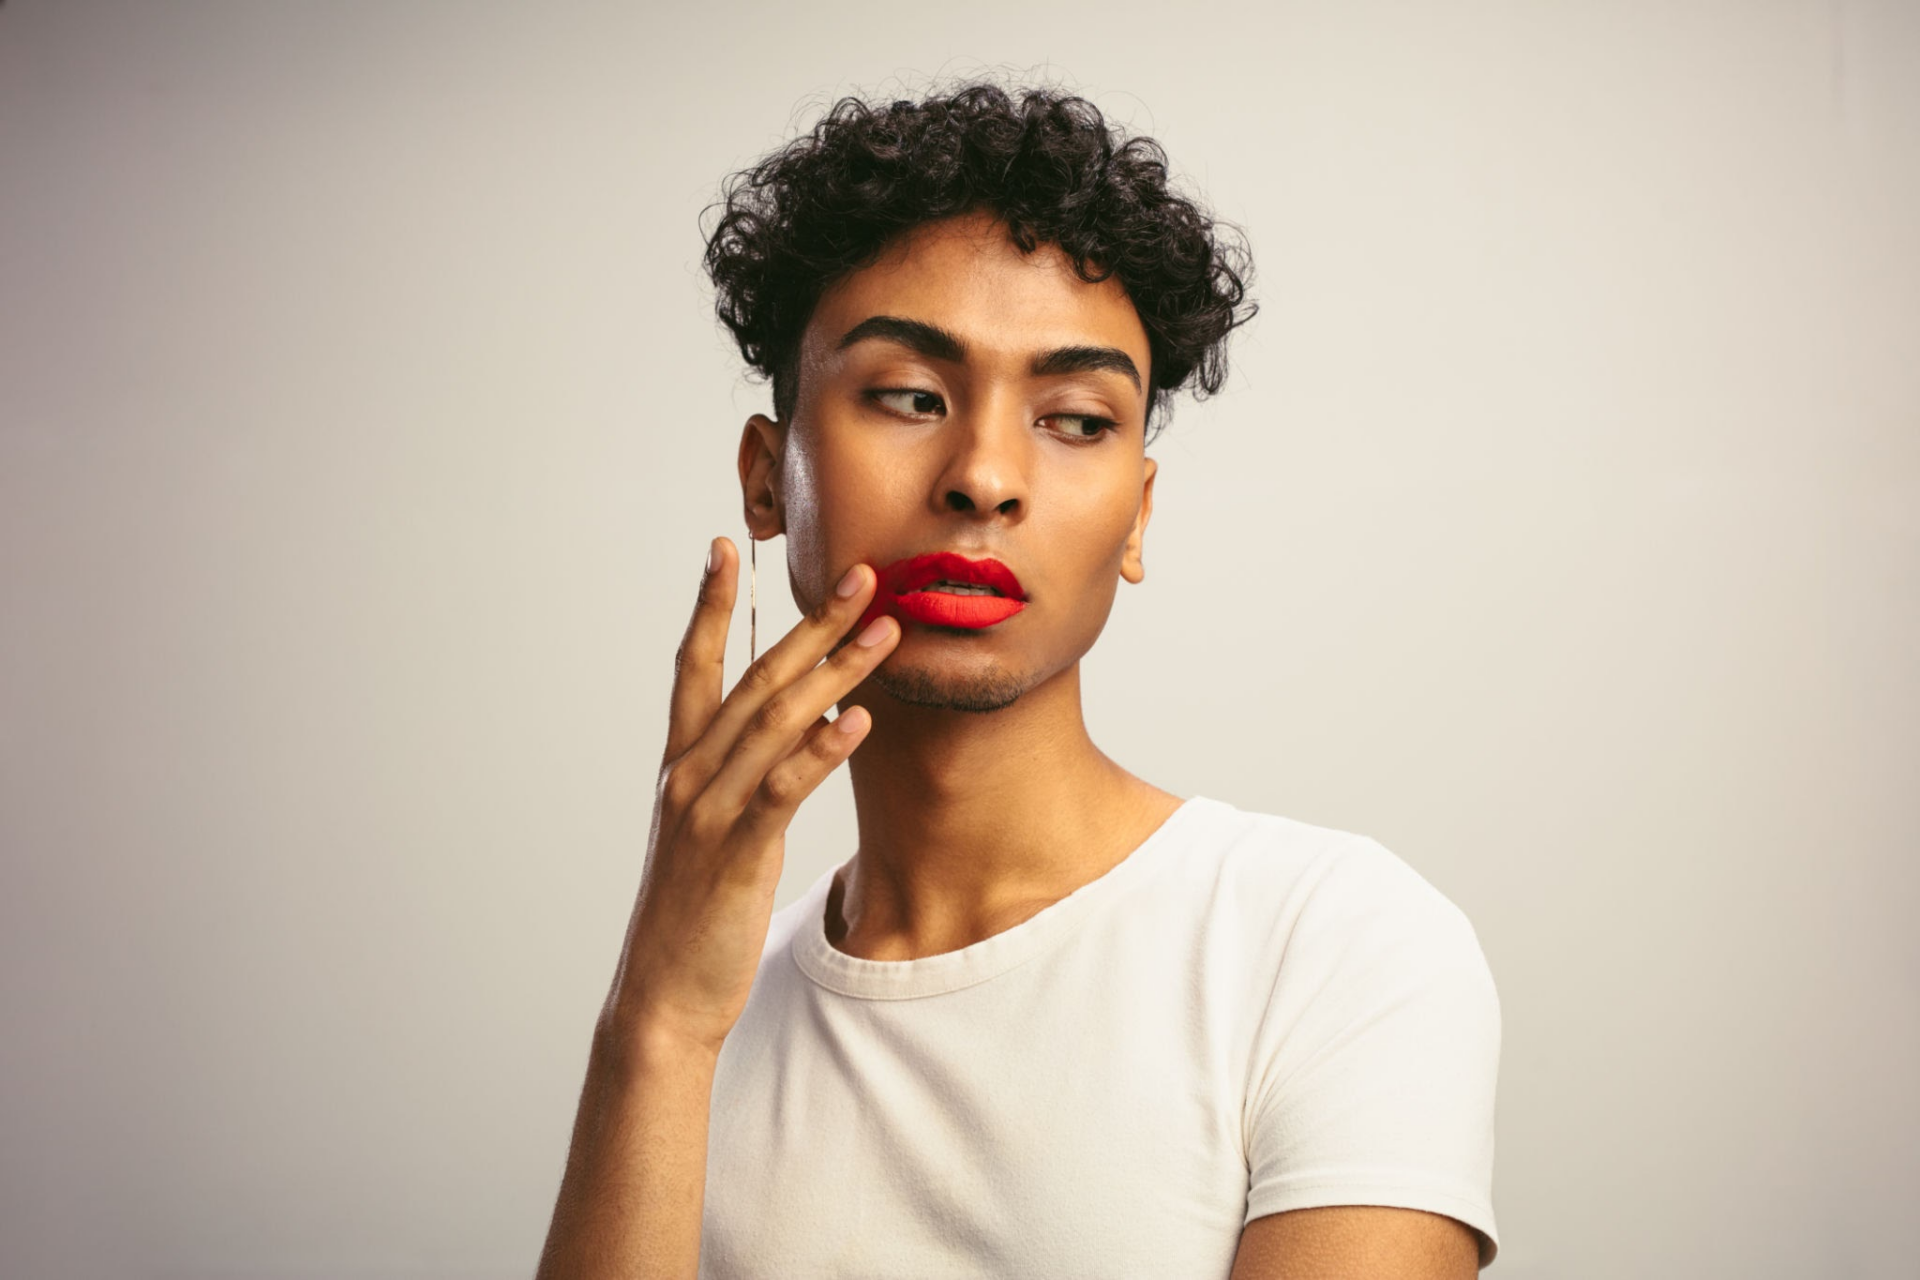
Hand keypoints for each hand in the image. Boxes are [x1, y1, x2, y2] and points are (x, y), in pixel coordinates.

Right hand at [598, 537, 899, 1056]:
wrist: (665, 996)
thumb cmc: (698, 914)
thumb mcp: (719, 832)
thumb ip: (749, 777)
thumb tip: (801, 730)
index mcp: (683, 765)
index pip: (694, 667)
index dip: (710, 605)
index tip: (725, 547)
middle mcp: (690, 775)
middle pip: (756, 680)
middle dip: (811, 623)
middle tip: (862, 574)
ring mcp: (710, 811)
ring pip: (776, 722)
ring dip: (834, 671)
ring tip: (883, 631)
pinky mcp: (737, 853)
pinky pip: (783, 788)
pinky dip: (820, 750)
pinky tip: (859, 721)